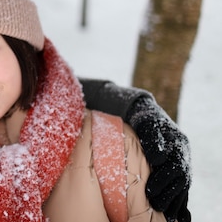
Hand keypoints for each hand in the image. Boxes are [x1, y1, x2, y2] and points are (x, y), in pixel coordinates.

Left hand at [126, 96, 190, 221]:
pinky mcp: (178, 173)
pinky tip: (178, 217)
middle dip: (168, 194)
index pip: (174, 166)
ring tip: (164, 214)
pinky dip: (180, 204)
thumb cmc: (146, 122)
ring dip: (174, 202)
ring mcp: (183, 166)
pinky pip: (182, 190)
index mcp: (179, 145)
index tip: (149, 189)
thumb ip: (153, 141)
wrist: (147, 117)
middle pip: (179, 180)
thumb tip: (157, 159)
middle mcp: (184, 158)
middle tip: (155, 205)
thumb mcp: (148, 126)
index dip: (163, 179)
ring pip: (181, 187)